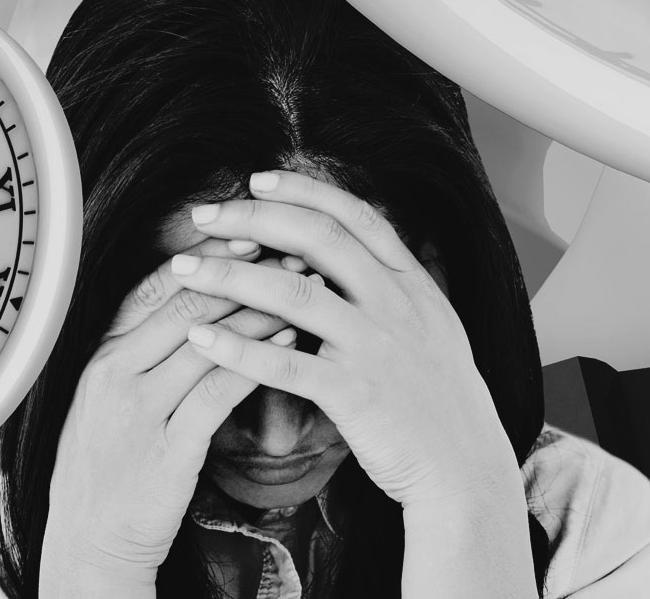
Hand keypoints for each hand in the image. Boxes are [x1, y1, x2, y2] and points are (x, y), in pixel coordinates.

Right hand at [40, 238, 298, 596]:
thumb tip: (189, 310)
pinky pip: (217, 393)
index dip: (203, 256)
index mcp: (100, 358)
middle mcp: (113, 375)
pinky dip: (256, 361)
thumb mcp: (105, 402)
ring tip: (303, 286)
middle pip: (183, 305)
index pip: (151, 288)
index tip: (247, 233)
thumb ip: (137, 355)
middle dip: (242, 271)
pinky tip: (289, 343)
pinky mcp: (166, 450)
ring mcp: (138, 412)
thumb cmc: (105, 470)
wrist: (89, 543)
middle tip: (290, 248)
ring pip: (205, 341)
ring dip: (261, 309)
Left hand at [172, 170, 520, 507]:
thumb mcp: (430, 327)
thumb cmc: (437, 400)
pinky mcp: (356, 394)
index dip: (303, 191)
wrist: (466, 469)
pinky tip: (200, 337)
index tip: (256, 180)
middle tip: (203, 214)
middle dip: (253, 218)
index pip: (354, 216)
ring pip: (294, 293)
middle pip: (318, 238)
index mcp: (411, 284)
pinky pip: (285, 364)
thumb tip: (344, 248)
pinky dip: (237, 348)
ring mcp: (377, 347)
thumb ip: (390, 285)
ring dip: (230, 274)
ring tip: (182, 267)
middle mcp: (395, 305)